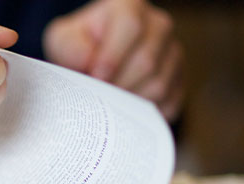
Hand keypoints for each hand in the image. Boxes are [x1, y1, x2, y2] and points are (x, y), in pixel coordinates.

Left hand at [42, 0, 183, 121]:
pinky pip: (169, 102)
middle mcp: (158, 26)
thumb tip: (88, 61)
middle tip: (98, 97)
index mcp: (129, 7)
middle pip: (146, 61)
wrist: (93, 64)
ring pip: (159, 85)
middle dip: (118, 85)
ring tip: (108, 104)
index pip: (130, 27)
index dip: (113, 56)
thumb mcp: (63, 41)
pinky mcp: (179, 79)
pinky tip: (125, 111)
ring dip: (129, 102)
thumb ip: (70, 47)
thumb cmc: (79, 48)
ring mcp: (172, 53)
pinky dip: (144, 114)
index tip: (95, 77)